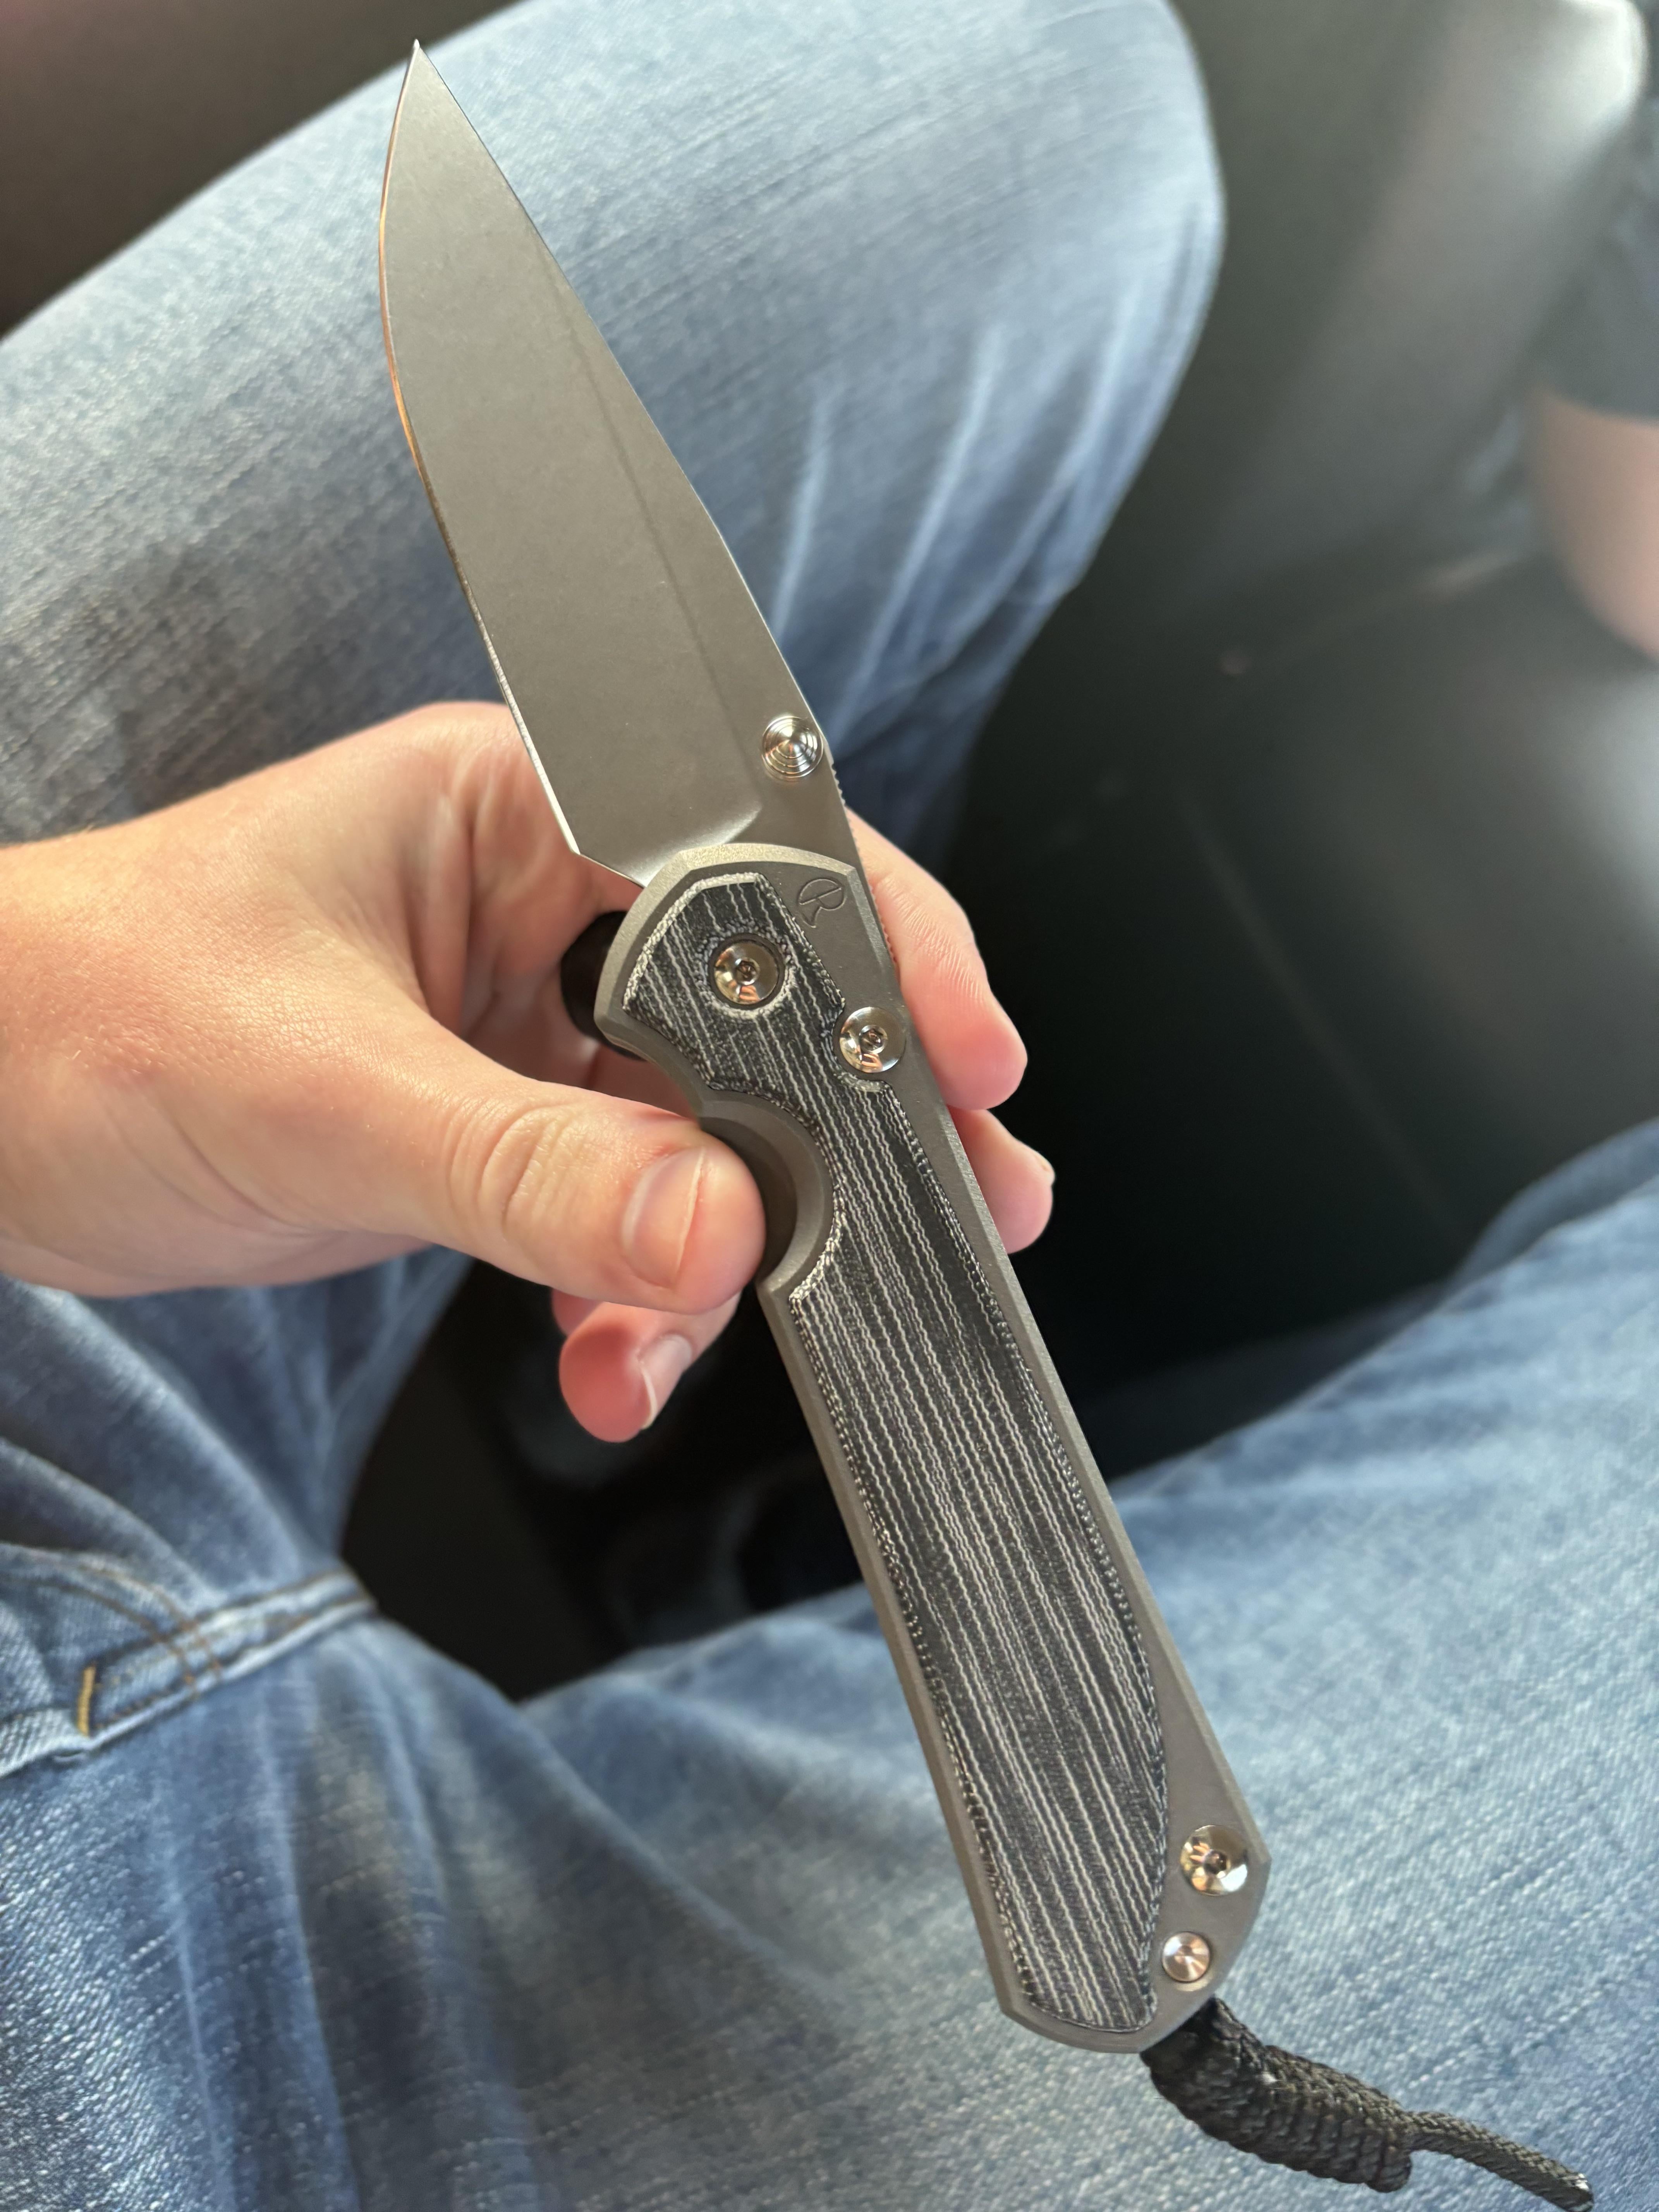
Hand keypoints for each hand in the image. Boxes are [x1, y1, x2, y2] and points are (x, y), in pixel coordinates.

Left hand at [0, 704, 1050, 1438]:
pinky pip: (622, 1204)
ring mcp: (526, 1019)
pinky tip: (606, 1356)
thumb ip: (534, 1168)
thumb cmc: (89, 1014)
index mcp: (521, 809)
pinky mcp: (501, 1120)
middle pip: (762, 1006)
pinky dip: (631, 1290)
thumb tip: (717, 1229)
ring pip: (700, 1130)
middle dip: (848, 1130)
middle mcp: (545, 901)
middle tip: (960, 1215)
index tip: (971, 1065)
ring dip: (719, 1249)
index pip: (758, 863)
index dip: (885, 959)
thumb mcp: (328, 1094)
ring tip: (675, 1344)